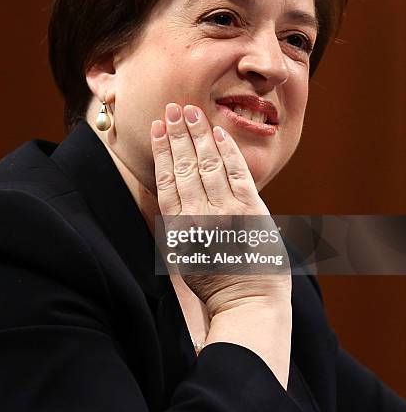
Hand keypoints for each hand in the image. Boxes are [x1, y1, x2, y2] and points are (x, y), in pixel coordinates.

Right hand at [151, 103, 290, 317]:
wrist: (248, 303)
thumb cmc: (215, 284)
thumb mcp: (183, 258)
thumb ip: (175, 225)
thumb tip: (170, 194)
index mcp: (179, 229)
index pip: (167, 180)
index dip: (162, 151)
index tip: (158, 128)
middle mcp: (200, 216)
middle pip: (185, 166)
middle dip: (178, 134)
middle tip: (172, 108)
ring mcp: (227, 210)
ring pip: (208, 164)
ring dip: (199, 136)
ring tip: (191, 112)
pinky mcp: (252, 210)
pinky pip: (237, 173)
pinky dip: (228, 151)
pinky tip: (218, 133)